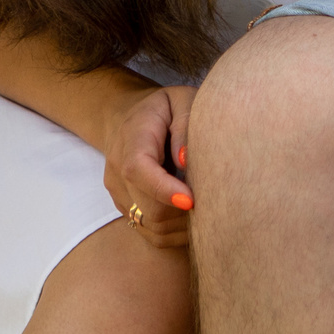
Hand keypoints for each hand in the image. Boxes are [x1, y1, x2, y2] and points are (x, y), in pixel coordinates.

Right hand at [103, 81, 196, 249]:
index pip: (138, 169)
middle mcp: (117, 169)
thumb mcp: (182, 100)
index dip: (163, 189)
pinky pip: (150, 233)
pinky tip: (194, 215)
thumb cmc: (167, 108)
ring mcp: (118, 192)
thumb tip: (186, 160)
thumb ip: (185, 125)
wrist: (132, 119)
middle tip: (216, 201)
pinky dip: (175, 232)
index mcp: (132, 137)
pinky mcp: (126, 207)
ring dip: (182, 224)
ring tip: (207, 206)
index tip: (192, 200)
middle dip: (184, 212)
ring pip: (150, 225)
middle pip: (148, 206)